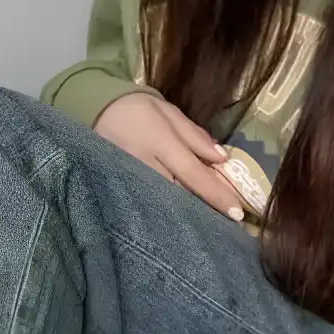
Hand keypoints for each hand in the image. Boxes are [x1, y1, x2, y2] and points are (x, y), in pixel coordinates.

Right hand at [94, 93, 244, 220]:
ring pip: (163, 202)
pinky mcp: (121, 187)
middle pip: (179, 195)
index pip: (194, 174)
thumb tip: (223, 158)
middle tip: (226, 223)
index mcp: (161, 143)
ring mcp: (131, 179)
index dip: (216, 194)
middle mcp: (146, 165)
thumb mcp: (170, 113)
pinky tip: (177, 217)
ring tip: (206, 224)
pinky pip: (148, 201)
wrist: (97, 112)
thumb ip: (195, 137)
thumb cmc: (139, 109)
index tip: (236, 213)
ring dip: (185, 213)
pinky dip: (165, 209)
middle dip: (203, 209)